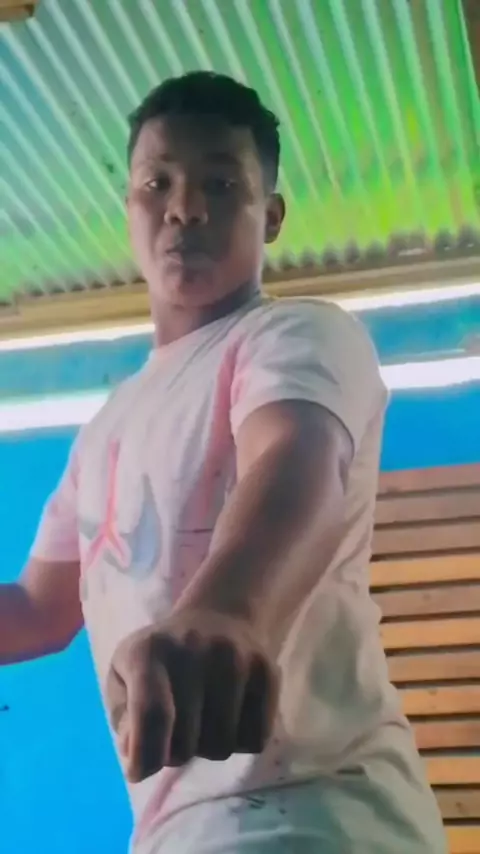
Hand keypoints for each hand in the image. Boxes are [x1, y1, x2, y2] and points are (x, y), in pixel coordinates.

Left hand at [106, 608, 278, 781]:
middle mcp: (195, 650)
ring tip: (203, 718)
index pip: (151, 714)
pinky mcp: (267, 672)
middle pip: (186, 744)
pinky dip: (241, 741)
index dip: (145, 755)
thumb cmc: (162, 656)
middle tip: (175, 728)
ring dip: (208, 747)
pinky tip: (232, 713)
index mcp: (148, 652)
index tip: (140, 771)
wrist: (217, 617)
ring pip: (223, 747)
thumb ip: (123, 717)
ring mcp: (236, 660)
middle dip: (175, 751)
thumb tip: (137, 754)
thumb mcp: (124, 675)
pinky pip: (256, 740)